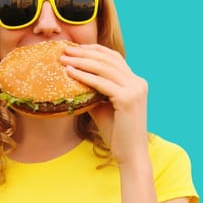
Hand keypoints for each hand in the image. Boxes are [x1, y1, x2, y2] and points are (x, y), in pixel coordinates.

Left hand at [60, 44, 149, 164]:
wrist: (130, 155)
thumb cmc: (116, 134)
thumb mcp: (103, 107)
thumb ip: (93, 92)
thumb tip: (72, 79)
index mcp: (136, 82)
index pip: (115, 58)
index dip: (95, 50)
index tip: (76, 47)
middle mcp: (138, 83)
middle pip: (108, 59)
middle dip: (85, 52)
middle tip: (66, 49)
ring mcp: (135, 90)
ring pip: (104, 68)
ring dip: (82, 61)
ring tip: (64, 58)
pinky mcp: (127, 99)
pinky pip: (101, 83)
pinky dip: (84, 76)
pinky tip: (70, 72)